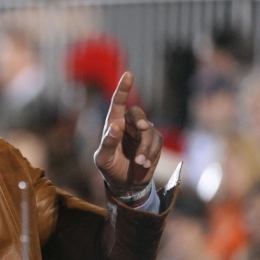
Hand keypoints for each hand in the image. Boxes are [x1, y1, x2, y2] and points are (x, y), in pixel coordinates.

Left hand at [93, 72, 162, 197]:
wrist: (125, 184)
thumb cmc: (109, 168)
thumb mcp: (102, 159)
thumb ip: (107, 143)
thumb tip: (115, 127)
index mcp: (113, 124)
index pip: (118, 103)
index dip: (123, 89)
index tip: (128, 74)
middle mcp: (129, 125)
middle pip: (137, 113)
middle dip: (140, 120)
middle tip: (143, 128)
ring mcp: (143, 133)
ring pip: (149, 131)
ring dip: (145, 148)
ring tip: (138, 163)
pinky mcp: (154, 142)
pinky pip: (157, 142)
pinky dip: (151, 153)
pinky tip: (143, 164)